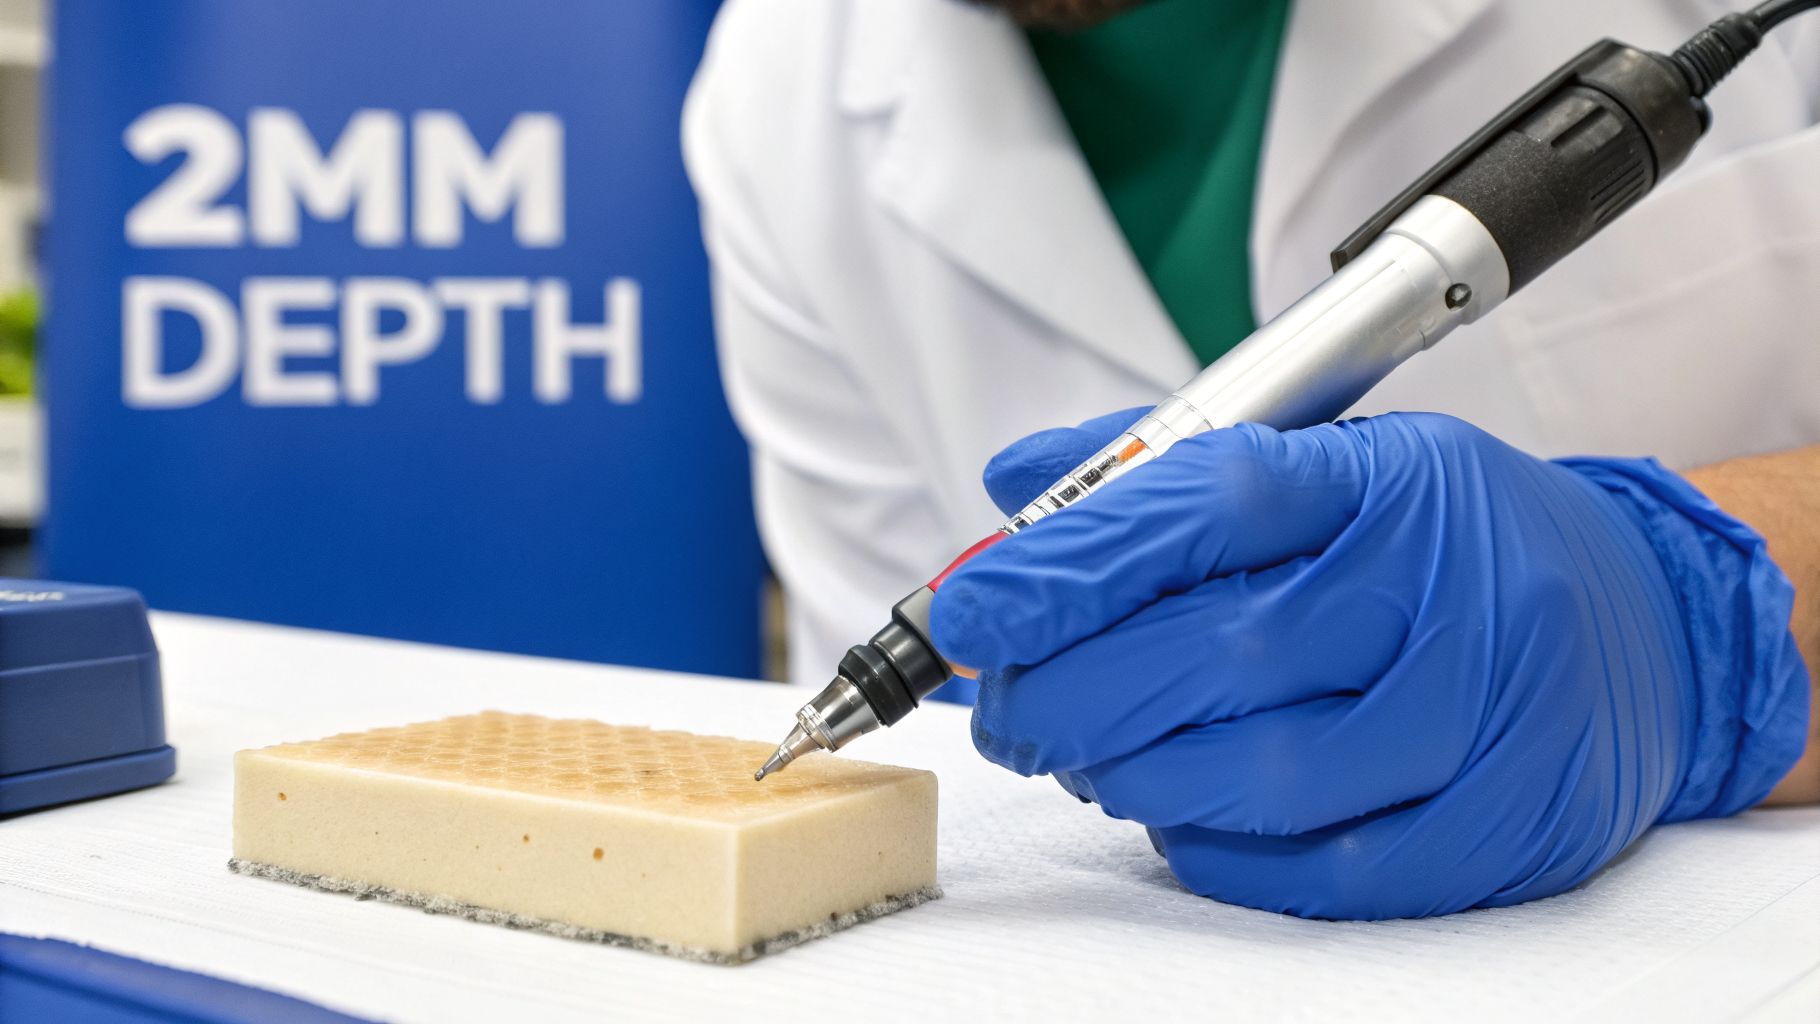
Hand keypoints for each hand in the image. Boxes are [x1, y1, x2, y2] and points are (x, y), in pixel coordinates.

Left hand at [930, 411, 1806, 918]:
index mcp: (1384, 477)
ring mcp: (1481, 713)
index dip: (1070, 563)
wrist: (1642, 625)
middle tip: (1004, 704)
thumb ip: (1157, 473)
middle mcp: (1441, 589)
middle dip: (1069, 692)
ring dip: (1129, 774)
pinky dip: (1215, 849)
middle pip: (1214, 655)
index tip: (968, 611)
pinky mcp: (1499, 823)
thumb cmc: (1441, 542)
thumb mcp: (1324, 461)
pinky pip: (1320, 867)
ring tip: (1085, 752)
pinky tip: (1175, 813)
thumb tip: (1011, 489)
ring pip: (1257, 774)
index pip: (1206, 504)